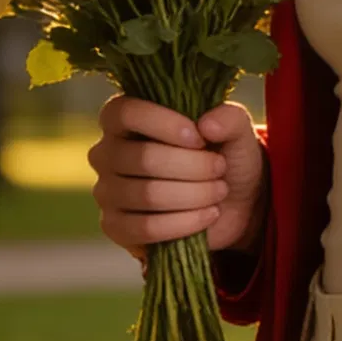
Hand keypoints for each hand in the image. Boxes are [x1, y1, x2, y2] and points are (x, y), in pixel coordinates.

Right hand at [88, 96, 266, 264]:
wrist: (232, 203)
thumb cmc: (223, 155)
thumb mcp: (235, 131)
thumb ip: (228, 118)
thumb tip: (206, 124)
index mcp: (123, 118)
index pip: (127, 113)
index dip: (166, 124)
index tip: (201, 138)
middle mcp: (106, 152)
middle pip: (144, 158)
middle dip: (194, 166)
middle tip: (219, 169)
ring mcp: (107, 191)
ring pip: (148, 194)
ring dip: (195, 194)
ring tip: (218, 191)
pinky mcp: (115, 227)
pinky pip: (145, 228)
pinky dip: (184, 223)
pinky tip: (208, 215)